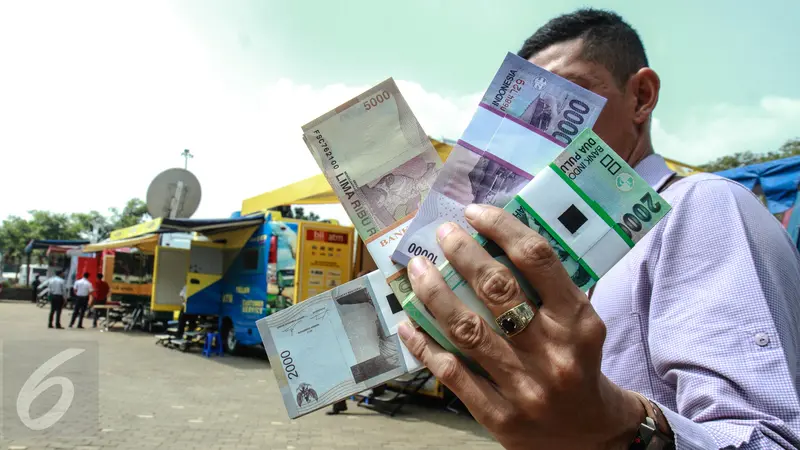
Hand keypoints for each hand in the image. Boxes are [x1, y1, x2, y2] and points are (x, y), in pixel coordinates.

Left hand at [398, 204, 645, 449]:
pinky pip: (452, 373)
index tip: (475, 213)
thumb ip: (547, 289)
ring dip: (435, 294)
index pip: (537, 260)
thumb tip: (493, 242)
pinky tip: (407, 322)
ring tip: (417, 269)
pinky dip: (424, 345)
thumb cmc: (579, 364)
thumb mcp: (580, 323)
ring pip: (467, 330)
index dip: (502, 228)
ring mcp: (524, 387)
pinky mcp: (500, 416)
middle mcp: (552, 352)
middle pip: (497, 291)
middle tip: (442, 234)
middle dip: (463, 254)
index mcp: (577, 322)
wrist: (591, 434)